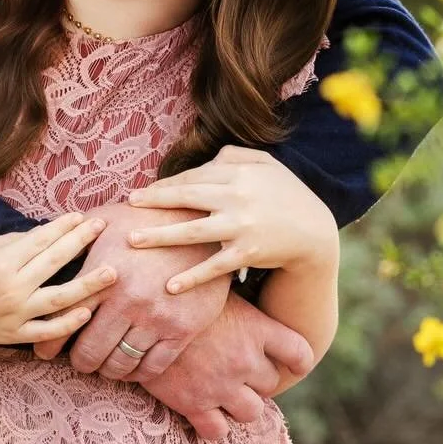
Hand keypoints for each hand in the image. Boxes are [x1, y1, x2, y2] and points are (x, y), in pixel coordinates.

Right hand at [0, 214, 117, 347]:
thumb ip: (9, 242)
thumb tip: (40, 236)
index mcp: (1, 261)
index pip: (42, 239)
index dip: (64, 226)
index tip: (82, 216)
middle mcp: (12, 287)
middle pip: (56, 261)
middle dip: (81, 242)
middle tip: (102, 229)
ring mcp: (14, 314)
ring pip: (60, 298)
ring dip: (88, 284)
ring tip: (112, 272)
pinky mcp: (12, 335)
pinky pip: (45, 331)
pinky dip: (66, 324)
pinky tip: (86, 312)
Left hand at [33, 203, 229, 380]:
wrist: (201, 224)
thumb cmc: (147, 219)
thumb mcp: (107, 220)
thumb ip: (75, 239)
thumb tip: (47, 248)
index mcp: (104, 275)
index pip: (66, 318)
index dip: (51, 342)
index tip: (44, 352)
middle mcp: (128, 301)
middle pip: (91, 350)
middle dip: (81, 362)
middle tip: (80, 361)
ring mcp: (156, 318)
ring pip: (121, 364)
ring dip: (108, 370)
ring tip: (104, 365)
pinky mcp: (182, 329)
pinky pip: (153, 367)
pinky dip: (138, 373)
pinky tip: (131, 367)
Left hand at [126, 147, 337, 292]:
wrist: (314, 234)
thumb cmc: (285, 195)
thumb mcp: (266, 165)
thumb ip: (234, 157)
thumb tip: (204, 159)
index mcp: (239, 173)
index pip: (193, 177)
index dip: (164, 185)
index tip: (140, 194)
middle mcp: (238, 197)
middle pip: (186, 197)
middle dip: (153, 202)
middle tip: (127, 206)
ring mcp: (241, 227)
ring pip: (192, 231)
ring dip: (159, 237)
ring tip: (133, 242)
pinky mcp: (247, 253)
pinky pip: (213, 266)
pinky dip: (192, 277)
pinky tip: (169, 286)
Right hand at [139, 298, 313, 440]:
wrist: (137, 309)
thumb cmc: (176, 291)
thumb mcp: (214, 288)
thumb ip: (234, 299)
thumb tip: (246, 288)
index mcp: (255, 328)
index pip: (299, 353)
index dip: (298, 361)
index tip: (291, 364)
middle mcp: (244, 360)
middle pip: (271, 383)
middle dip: (257, 379)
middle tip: (235, 368)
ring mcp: (221, 385)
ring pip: (251, 413)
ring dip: (240, 405)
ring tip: (222, 392)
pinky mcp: (193, 403)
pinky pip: (216, 431)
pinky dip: (213, 427)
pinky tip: (202, 413)